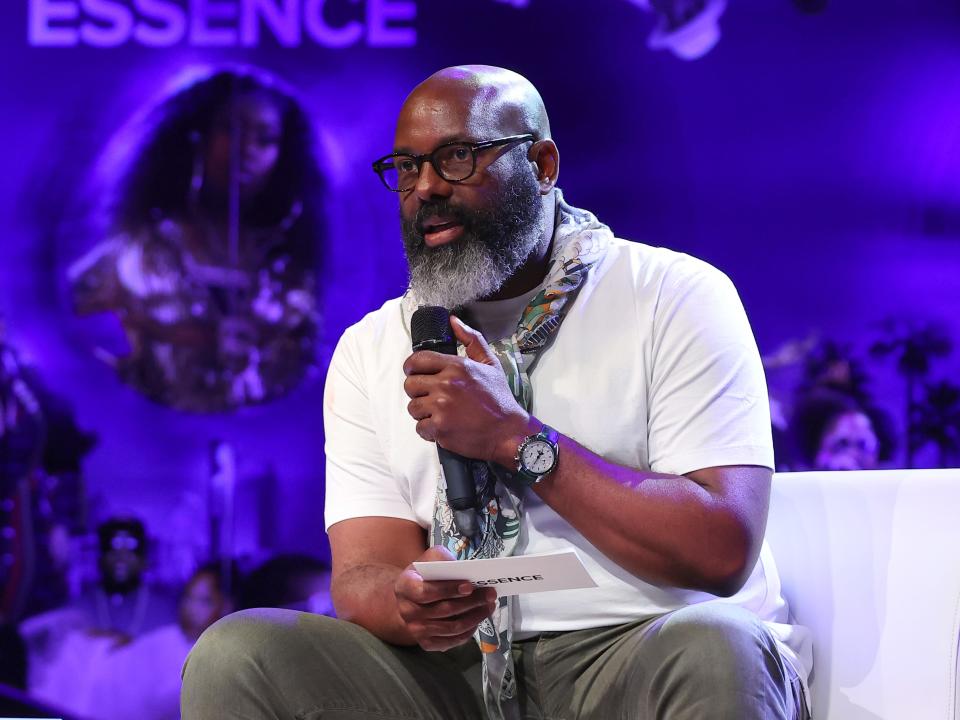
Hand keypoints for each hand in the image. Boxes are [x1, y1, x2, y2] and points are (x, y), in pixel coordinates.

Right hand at [394, 546, 497, 650]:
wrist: (412, 594)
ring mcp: (415, 629)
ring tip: (489, 605)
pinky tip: (477, 619)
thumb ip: (445, 560)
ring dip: (474, 617)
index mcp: (404, 586)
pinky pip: (451, 641)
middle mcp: (407, 611)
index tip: (469, 586)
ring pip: (451, 628)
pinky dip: (468, 632)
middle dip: (471, 602)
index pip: (426, 591)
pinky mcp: (426, 643)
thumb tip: (466, 571)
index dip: (448, 589)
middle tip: (490, 594)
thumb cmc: (426, 574)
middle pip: (443, 610)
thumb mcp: (431, 558)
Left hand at [403, 316, 533, 463]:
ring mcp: (441, 408)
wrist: (507, 431)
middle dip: (418, 391)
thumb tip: (453, 321)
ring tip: (438, 412)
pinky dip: (428, 430)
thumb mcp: (490, 363)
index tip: (416, 374)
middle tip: (431, 396)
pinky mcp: (440, 429)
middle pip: (409, 384)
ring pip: (412, 407)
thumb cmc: (499, 398)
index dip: (412, 368)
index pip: (416, 360)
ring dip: (422, 411)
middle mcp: (446, 385)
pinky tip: (442, 427)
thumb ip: (471, 339)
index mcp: (456, 366)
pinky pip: (419, 427)